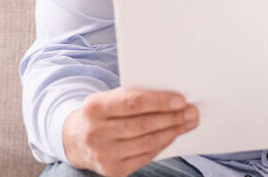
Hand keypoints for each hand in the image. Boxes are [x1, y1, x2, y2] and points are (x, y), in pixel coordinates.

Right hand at [62, 88, 199, 176]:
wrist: (76, 141)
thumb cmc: (101, 114)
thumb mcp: (107, 99)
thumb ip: (132, 97)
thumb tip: (170, 98)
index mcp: (94, 107)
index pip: (132, 103)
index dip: (158, 101)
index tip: (181, 100)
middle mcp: (95, 132)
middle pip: (142, 125)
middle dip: (172, 118)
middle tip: (192, 112)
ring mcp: (103, 154)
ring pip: (147, 142)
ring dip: (172, 132)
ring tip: (188, 122)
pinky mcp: (112, 170)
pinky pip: (145, 156)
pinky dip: (162, 145)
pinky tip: (173, 135)